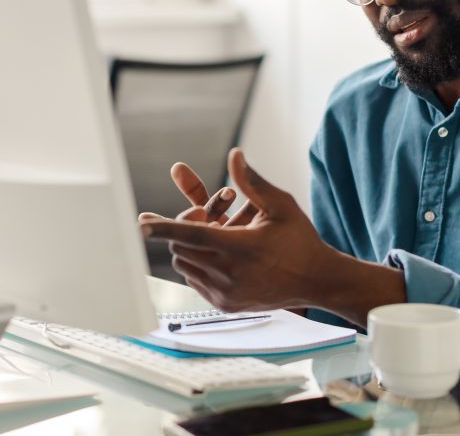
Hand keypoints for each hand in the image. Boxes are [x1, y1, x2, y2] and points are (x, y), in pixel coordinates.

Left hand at [139, 148, 339, 311]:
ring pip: (184, 265)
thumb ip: (252, 182)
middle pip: (181, 248)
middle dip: (183, 229)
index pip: (192, 235)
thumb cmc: (300, 239)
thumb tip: (234, 155)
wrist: (316, 281)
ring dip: (189, 248)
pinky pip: (194, 280)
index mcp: (241, 248)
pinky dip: (197, 264)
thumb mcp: (280, 205)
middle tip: (203, 216)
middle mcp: (230, 274)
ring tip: (215, 236)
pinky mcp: (224, 305)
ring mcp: (225, 294)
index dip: (164, 227)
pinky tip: (218, 256)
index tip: (142, 224)